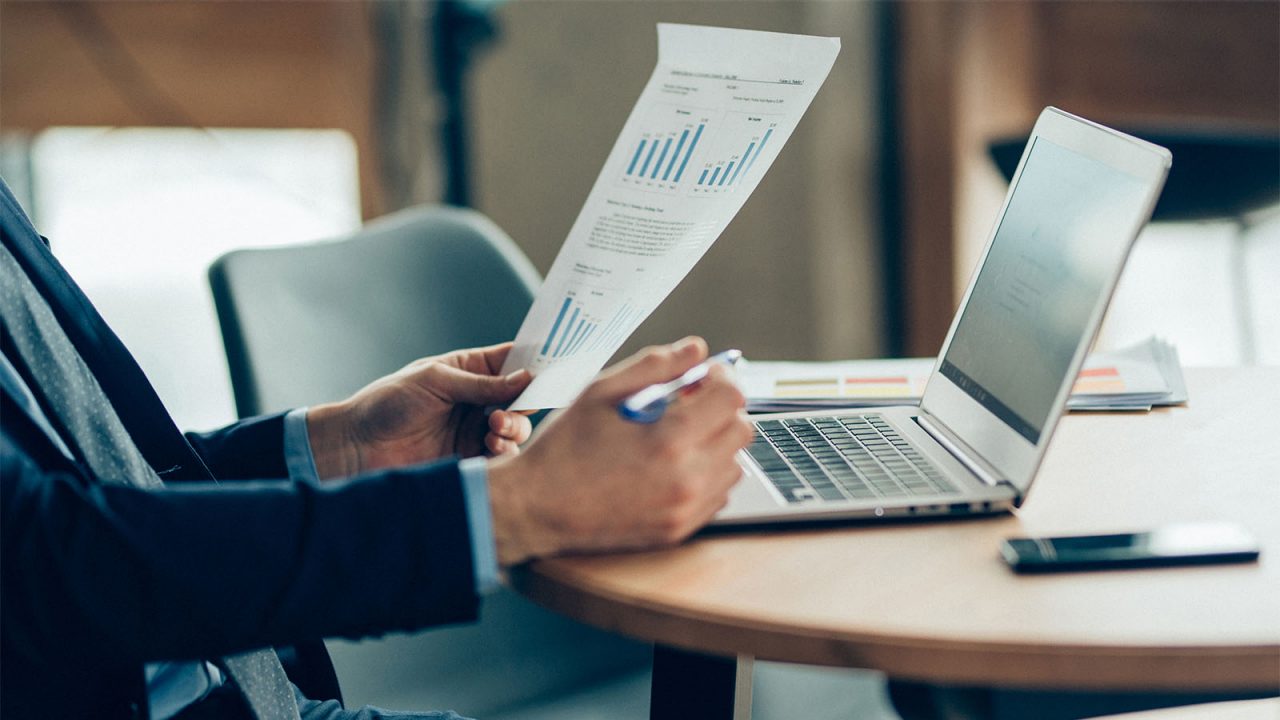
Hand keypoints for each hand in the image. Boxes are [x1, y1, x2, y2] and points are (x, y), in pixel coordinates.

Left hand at [306, 343, 533, 479]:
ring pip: (516, 428)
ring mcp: (475, 430)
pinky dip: (506, 451)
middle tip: (507, 409)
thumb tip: (526, 379)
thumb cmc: (387, 402)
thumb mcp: (435, 382)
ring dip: (514, 428)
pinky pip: (502, 456)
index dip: (534, 364)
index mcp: (469, 371)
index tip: (552, 369)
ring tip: (495, 429)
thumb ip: (481, 384)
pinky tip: (494, 447)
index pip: (513, 362)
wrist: (357, 446)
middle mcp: (477, 400)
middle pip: (522, 398)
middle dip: (526, 402)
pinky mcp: (471, 458)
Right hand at [486, 336, 752, 564]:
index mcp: (670, 439)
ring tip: (676, 436)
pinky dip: (706, 474)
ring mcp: (686, 510)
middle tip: (688, 402)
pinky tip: (671, 465)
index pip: (731, 397)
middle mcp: (687, 479)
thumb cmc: (564, 447)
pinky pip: (718, 494)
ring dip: (715, 442)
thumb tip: (696, 349)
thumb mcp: (601, 391)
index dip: (720, 377)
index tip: (701, 375)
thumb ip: (655, 365)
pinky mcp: (680, 530)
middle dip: (721, 408)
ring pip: (733, 464)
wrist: (537, 507)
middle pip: (741, 431)